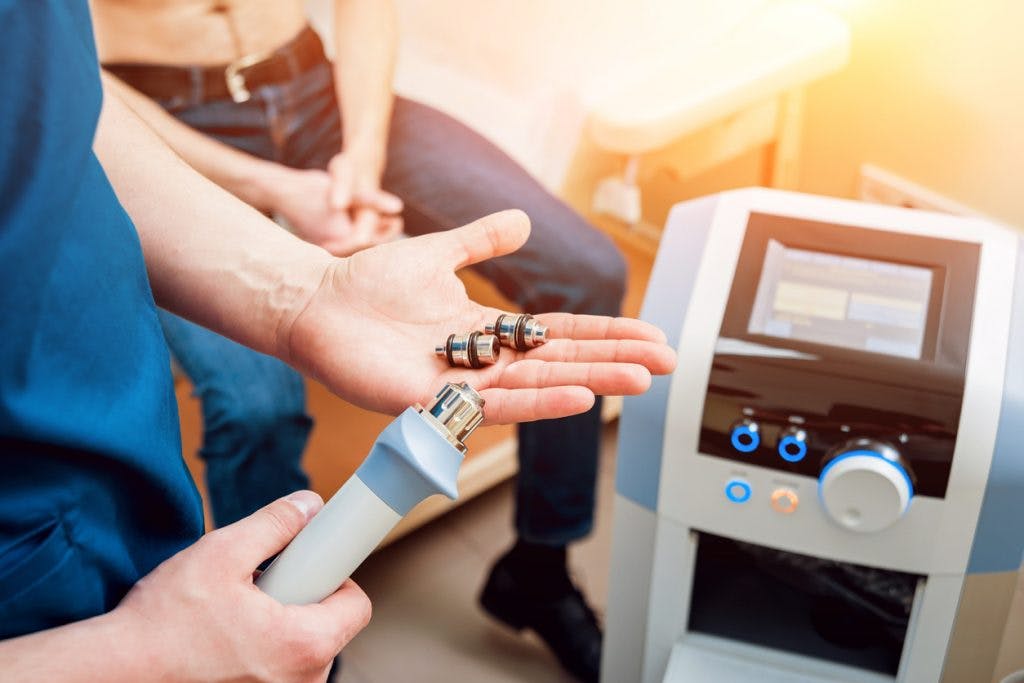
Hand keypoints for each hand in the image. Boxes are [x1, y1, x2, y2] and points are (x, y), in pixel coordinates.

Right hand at [112, 491, 369, 682]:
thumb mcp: (221, 554)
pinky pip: (277, 674)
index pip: (357, 606)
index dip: (334, 577)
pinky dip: (260, 656)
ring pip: (301, 654)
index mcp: (304, 645)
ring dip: (278, 631)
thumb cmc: (163, 622)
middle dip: (301, 603)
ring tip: (233, 619)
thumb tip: (308, 505)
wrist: (114, 674)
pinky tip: (223, 643)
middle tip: (259, 591)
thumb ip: (274, 525)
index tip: (307, 567)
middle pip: (329, 630)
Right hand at [260, 164, 400, 256]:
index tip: (398, 221)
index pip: (373, 245)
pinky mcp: (322, 247)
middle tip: (395, 222)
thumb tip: (400, 206)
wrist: (280, 191)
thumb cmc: (313, 189)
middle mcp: (333, 252)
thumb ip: (373, 200)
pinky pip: (346, 245)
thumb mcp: (347, 190)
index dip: (388, 233)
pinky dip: (357, 235)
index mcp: (342, 242)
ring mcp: (326, 252)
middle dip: (381, 236)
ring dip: (370, 235)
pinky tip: (364, 223)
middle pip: (366, 249)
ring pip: (356, 247)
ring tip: (385, 221)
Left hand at [283, 210, 676, 424]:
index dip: (605, 335)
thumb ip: (481, 240)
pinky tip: (577, 398)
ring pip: (536, 385)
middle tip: (665, 365)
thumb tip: (524, 220)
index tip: (650, 336)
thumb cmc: (369, 284)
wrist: (316, 301)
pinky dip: (536, 401)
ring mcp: (459, 384)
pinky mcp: (431, 400)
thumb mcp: (438, 252)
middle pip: (560, 362)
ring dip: (589, 383)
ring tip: (636, 383)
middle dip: (613, 362)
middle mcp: (481, 362)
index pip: (560, 334)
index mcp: (488, 332)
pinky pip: (490, 404)